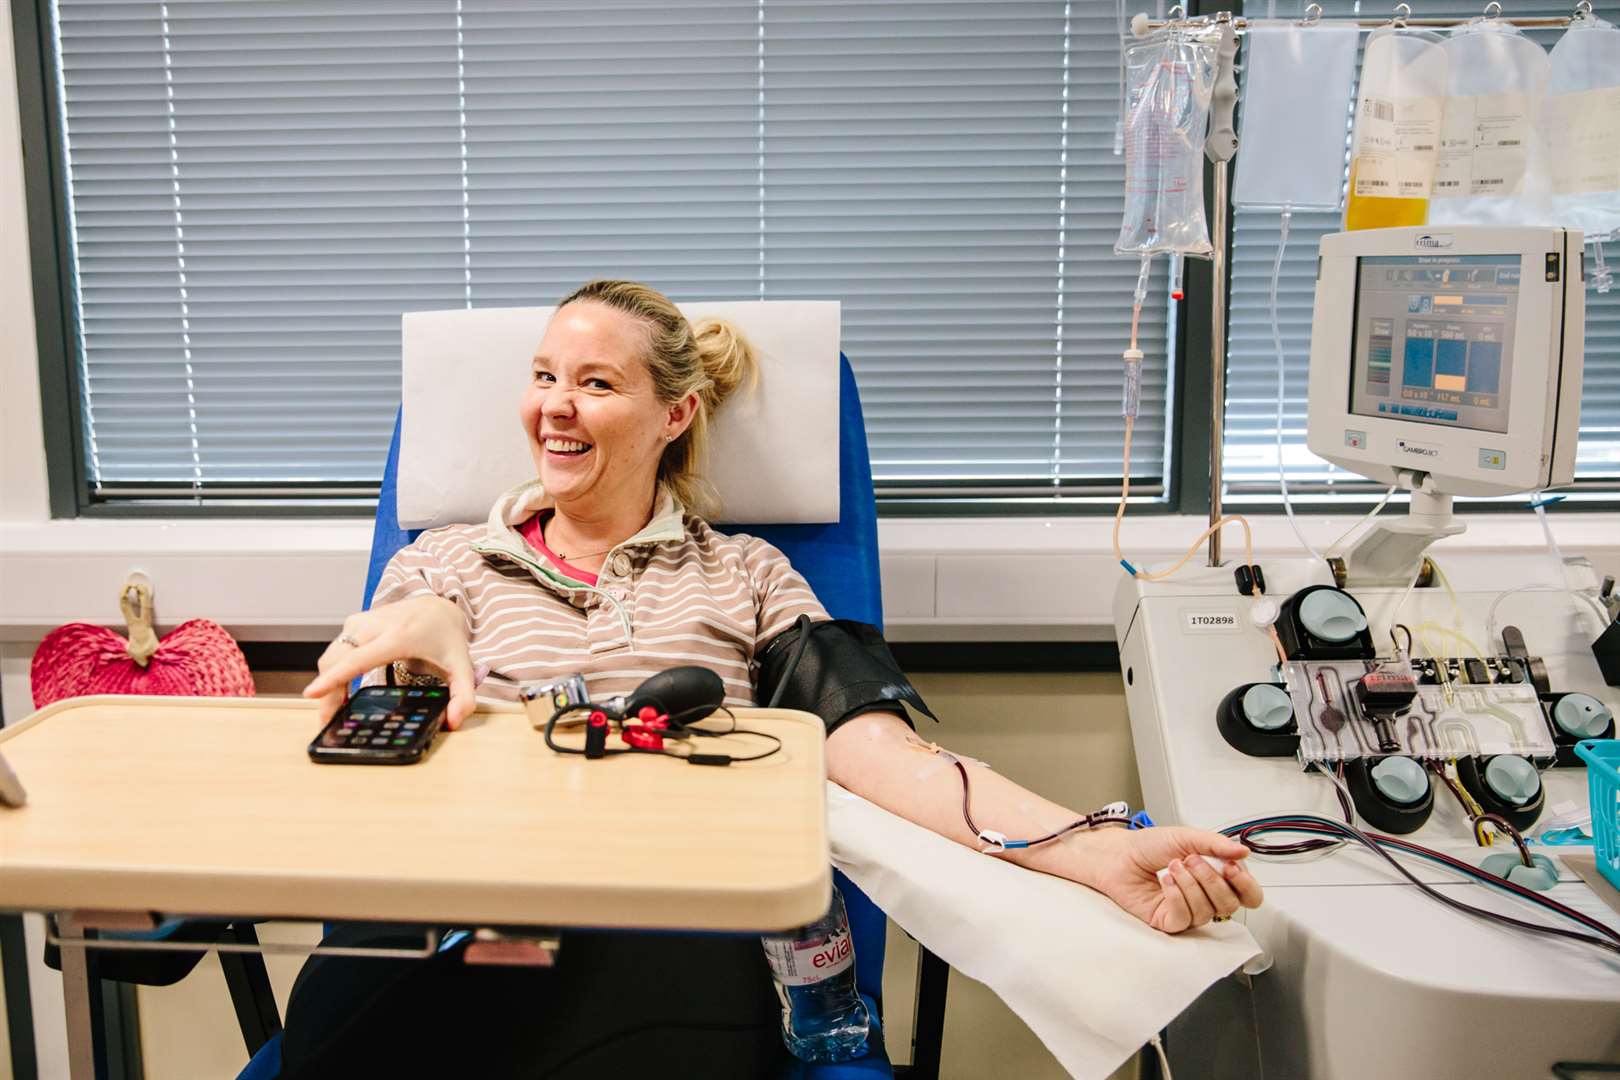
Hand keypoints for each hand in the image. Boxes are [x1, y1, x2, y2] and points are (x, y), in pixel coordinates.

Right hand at [302, 595, 477, 730]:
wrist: (438, 606)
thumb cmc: (446, 637)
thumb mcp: (462, 667)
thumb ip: (463, 696)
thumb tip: (453, 722)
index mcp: (398, 637)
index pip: (358, 659)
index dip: (334, 679)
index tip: (312, 694)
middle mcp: (374, 626)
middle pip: (336, 661)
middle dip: (327, 692)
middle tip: (328, 721)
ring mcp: (360, 622)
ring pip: (331, 656)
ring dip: (328, 683)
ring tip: (335, 709)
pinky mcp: (353, 622)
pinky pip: (336, 651)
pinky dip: (333, 671)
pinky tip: (342, 690)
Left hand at [1073, 826, 1262, 933]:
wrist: (1119, 854)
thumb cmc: (1149, 845)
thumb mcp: (1186, 837)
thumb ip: (1216, 844)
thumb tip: (1243, 850)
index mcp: (1218, 876)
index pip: (1249, 894)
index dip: (1245, 885)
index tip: (1231, 867)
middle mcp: (1206, 897)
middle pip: (1230, 905)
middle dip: (1212, 880)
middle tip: (1192, 860)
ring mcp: (1189, 911)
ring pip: (1207, 912)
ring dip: (1190, 884)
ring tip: (1173, 866)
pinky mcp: (1170, 922)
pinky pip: (1184, 918)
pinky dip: (1176, 897)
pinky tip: (1165, 882)